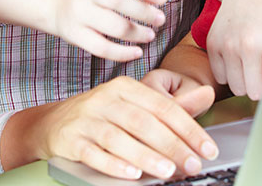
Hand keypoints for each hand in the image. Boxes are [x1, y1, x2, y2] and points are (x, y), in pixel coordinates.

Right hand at [38, 76, 217, 180]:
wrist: (54, 122)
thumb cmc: (103, 114)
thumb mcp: (136, 104)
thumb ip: (172, 105)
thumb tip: (208, 94)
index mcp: (126, 87)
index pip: (163, 107)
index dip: (188, 128)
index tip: (207, 148)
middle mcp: (106, 99)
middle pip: (143, 122)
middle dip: (172, 145)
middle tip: (192, 164)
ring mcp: (87, 119)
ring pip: (120, 138)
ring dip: (146, 156)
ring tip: (167, 171)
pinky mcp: (72, 140)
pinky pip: (94, 153)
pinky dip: (114, 164)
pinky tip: (132, 174)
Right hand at [52, 0, 167, 61]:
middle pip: (118, 1)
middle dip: (143, 12)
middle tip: (160, 19)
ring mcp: (78, 13)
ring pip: (112, 26)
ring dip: (137, 33)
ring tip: (150, 35)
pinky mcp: (74, 34)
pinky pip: (101, 48)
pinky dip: (122, 53)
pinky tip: (137, 52)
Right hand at [205, 0, 261, 99]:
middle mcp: (249, 45)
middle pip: (254, 93)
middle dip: (260, 85)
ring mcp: (228, 44)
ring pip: (237, 88)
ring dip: (244, 80)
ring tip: (252, 62)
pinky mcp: (213, 44)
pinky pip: (220, 77)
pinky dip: (229, 72)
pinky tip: (237, 56)